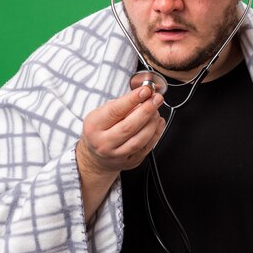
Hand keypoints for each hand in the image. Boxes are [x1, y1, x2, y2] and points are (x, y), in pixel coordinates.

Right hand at [76, 85, 165, 221]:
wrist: (96, 157)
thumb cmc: (100, 130)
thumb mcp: (101, 113)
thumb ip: (121, 104)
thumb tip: (143, 95)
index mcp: (94, 126)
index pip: (115, 111)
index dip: (132, 99)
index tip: (145, 91)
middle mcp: (104, 142)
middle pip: (129, 126)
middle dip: (146, 110)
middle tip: (156, 99)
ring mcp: (117, 155)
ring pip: (139, 139)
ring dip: (152, 123)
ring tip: (156, 111)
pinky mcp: (130, 162)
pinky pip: (146, 148)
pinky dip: (156, 133)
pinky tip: (158, 123)